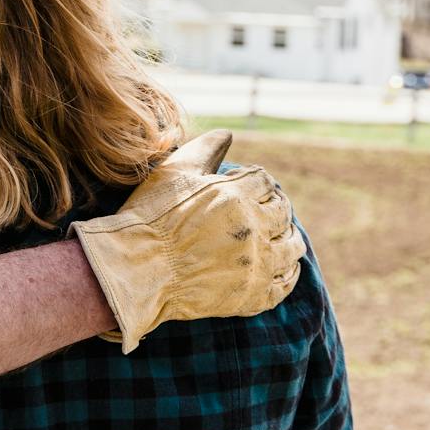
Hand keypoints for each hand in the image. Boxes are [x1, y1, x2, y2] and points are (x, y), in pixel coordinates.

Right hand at [72, 129, 305, 352]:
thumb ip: (205, 148)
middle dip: (276, 206)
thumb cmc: (150, 218)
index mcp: (236, 195)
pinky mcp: (251, 296)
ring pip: (292, 247)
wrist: (137, 271)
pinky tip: (281, 267)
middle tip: (267, 210)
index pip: (265, 181)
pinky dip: (288, 272)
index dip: (257, 182)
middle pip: (283, 211)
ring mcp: (255, 265)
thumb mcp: (174, 171)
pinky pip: (285, 284)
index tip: (248, 187)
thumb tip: (228, 133)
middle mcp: (252, 229)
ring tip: (280, 237)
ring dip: (290, 237)